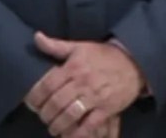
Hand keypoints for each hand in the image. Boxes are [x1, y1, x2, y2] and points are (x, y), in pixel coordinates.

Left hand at [24, 32, 142, 135]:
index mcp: (73, 67)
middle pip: (56, 102)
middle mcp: (82, 82)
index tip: (31, 104)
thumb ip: (56, 45)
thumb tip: (36, 37)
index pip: (48, 84)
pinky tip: (69, 135)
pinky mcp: (107, 109)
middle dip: (45, 114)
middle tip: (43, 117)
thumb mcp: (80, 47)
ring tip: (53, 127)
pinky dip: (77, 134)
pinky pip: (89, 126)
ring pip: (70, 115)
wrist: (133, 63)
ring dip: (57, 125)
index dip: (36, 97)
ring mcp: (95, 97)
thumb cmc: (103, 56)